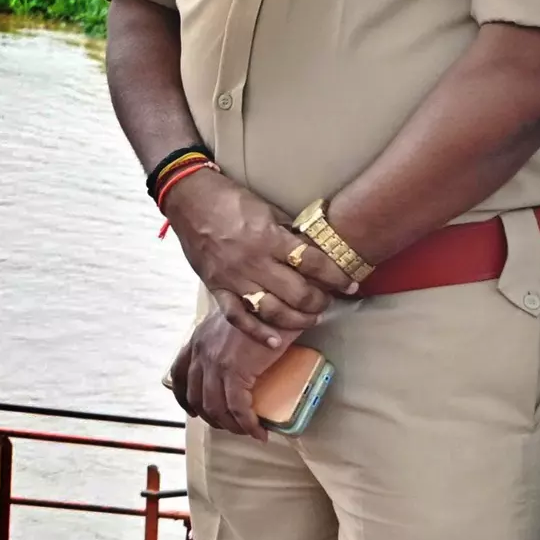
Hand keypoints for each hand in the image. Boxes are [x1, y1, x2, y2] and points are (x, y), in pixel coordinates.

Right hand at [162, 169, 355, 344]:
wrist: (189, 200)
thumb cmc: (229, 199)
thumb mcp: (266, 209)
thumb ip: (287, 233)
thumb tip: (312, 251)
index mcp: (269, 237)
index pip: (313, 263)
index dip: (337, 277)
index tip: (350, 285)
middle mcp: (254, 261)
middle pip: (298, 293)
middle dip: (320, 301)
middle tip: (327, 301)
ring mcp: (234, 278)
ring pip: (273, 310)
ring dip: (297, 319)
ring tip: (309, 318)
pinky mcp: (217, 288)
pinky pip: (238, 317)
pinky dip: (257, 332)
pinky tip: (275, 341)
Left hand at [169, 312, 292, 440]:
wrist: (272, 300)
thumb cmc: (259, 309)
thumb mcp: (230, 322)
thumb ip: (224, 338)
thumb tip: (236, 357)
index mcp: (197, 340)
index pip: (178, 374)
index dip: (184, 398)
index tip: (195, 412)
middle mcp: (200, 352)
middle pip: (196, 397)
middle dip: (212, 417)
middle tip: (231, 426)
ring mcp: (215, 363)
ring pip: (216, 407)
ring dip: (231, 425)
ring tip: (248, 430)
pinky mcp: (235, 371)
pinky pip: (237, 408)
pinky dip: (248, 424)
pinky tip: (259, 431)